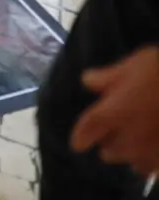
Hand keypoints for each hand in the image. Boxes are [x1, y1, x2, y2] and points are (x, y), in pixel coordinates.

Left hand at [71, 46, 158, 175]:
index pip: (83, 133)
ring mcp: (150, 155)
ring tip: (142, 134)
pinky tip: (156, 142)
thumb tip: (89, 81)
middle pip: (107, 151)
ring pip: (130, 161)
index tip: (81, 138)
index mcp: (109, 115)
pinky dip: (152, 158)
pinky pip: (152, 167)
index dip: (81, 136)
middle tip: (122, 124)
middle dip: (110, 140)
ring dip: (132, 151)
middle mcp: (126, 141)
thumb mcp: (135, 63)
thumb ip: (108, 76)